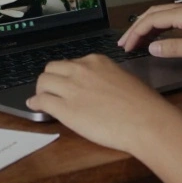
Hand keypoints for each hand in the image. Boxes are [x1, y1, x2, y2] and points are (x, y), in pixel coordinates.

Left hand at [27, 54, 181, 153]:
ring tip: (43, 99)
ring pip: (43, 82)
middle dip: (50, 80)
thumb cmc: (143, 104)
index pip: (70, 63)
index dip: (65, 74)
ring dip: (41, 90)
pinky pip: (42, 101)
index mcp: (96, 61)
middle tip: (52, 91)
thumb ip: (105, 78)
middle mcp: (81, 70)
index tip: (66, 83)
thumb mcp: (124, 79)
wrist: (146, 121)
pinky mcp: (65, 109)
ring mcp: (71, 89)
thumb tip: (97, 86)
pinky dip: (36, 103)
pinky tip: (35, 106)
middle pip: (51, 68)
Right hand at [119, 2, 181, 63]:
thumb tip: (152, 49)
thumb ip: (173, 48)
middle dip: (137, 28)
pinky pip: (172, 19)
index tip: (126, 46)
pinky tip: (157, 38)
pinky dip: (159, 28)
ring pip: (163, 15)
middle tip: (125, 43)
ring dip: (148, 27)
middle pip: (154, 14)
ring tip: (136, 41)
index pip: (152, 20)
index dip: (136, 33)